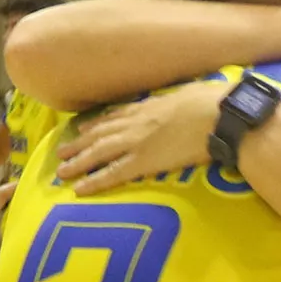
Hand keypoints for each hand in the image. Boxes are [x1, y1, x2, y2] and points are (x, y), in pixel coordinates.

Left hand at [58, 81, 226, 194]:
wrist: (219, 115)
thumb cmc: (213, 101)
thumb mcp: (189, 92)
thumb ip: (178, 99)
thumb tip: (184, 99)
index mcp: (148, 106)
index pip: (116, 116)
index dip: (97, 125)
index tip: (83, 129)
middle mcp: (136, 123)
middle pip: (100, 134)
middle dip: (79, 143)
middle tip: (61, 152)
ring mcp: (137, 142)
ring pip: (98, 153)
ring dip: (78, 161)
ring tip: (61, 170)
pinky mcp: (144, 162)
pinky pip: (113, 173)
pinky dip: (94, 181)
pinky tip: (80, 189)